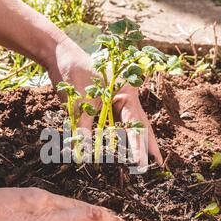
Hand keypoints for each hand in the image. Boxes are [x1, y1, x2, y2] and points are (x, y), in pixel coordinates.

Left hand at [48, 40, 162, 165]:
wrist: (62, 56)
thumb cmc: (74, 74)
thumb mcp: (80, 103)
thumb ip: (84, 127)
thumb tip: (83, 152)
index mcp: (126, 93)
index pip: (135, 124)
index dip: (138, 146)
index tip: (141, 164)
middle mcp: (127, 97)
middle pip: (142, 124)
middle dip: (149, 145)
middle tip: (158, 164)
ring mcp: (118, 100)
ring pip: (133, 125)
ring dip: (139, 142)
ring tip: (150, 160)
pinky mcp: (108, 104)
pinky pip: (119, 123)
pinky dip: (124, 136)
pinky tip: (128, 148)